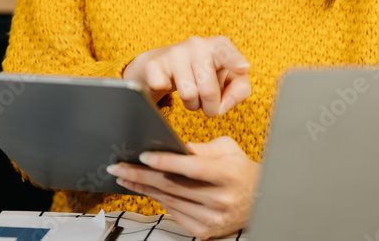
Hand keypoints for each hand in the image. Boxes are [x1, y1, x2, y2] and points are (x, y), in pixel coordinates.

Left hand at [107, 136, 261, 239]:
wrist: (259, 201)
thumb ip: (201, 148)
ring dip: (143, 188)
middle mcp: (220, 199)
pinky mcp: (204, 231)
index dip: (166, 162)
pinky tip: (145, 190)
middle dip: (141, 175)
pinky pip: (173, 213)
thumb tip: (172, 147)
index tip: (144, 156)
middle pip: (173, 186)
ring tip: (125, 177)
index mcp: (228, 174)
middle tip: (119, 167)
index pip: (191, 168)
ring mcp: (211, 218)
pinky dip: (157, 200)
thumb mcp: (228, 149)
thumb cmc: (240, 171)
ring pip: (169, 201)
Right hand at [122, 36, 251, 115]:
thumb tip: (224, 104)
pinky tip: (168, 85)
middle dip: (210, 107)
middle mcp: (197, 44)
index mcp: (220, 46)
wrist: (165, 66)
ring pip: (188, 94)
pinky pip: (160, 86)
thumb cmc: (205, 73)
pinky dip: (165, 94)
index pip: (228, 54)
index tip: (243, 68)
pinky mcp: (154, 63)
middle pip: (208, 90)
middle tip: (208, 105)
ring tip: (192, 95)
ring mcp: (175, 52)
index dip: (235, 62)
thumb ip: (240, 90)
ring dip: (192, 104)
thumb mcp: (229, 79)